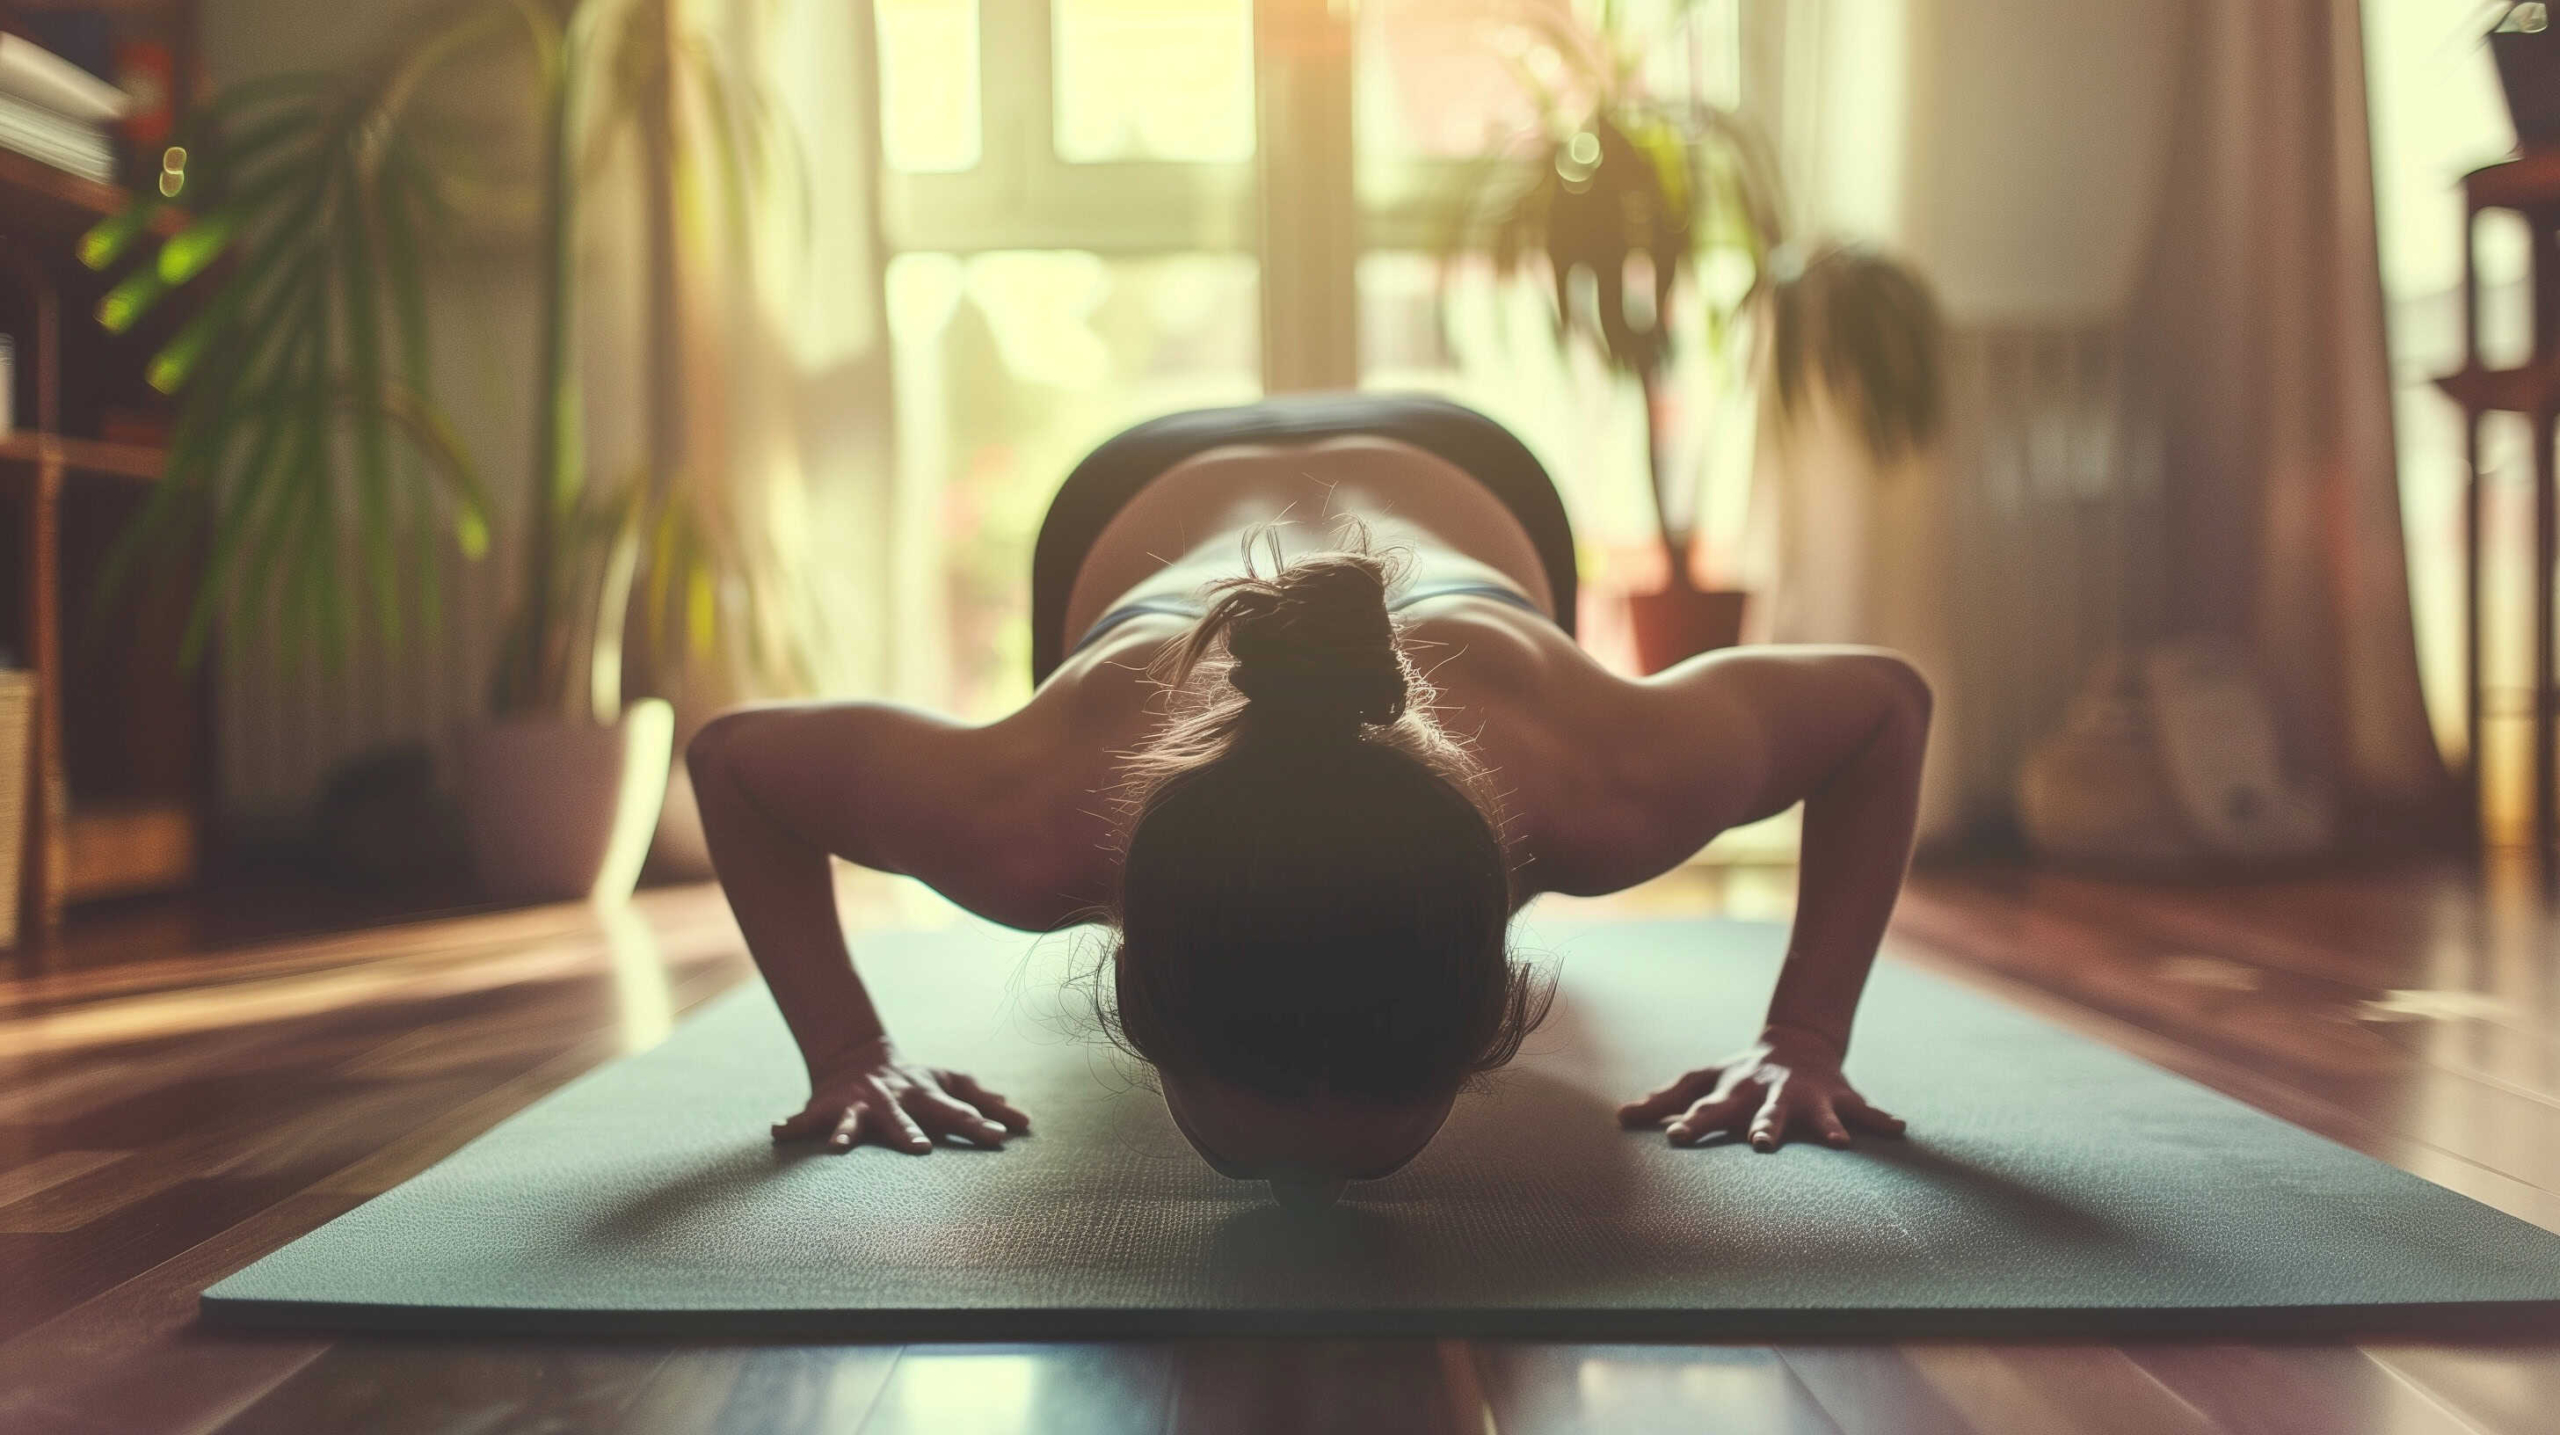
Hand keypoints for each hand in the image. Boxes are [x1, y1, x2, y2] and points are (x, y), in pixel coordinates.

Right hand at [771, 1036, 1031, 1154]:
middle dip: (911, 1132)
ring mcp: (860, 1103)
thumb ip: (984, 1101)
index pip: (956, 1111)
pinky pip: (807, 1119)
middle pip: (907, 1116)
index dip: (977, 1124)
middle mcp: (894, 1098)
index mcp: (926, 1095)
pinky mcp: (828, 1108)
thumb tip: (1025, 1120)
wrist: (858, 1057)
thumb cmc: (915, 1082)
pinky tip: (778, 1133)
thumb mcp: (950, 1084)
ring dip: (849, 1132)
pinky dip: (792, 1126)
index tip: (1000, 1138)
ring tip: (840, 1148)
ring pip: (855, 1119)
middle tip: (920, 1150)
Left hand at [1616, 1024, 1904, 1152]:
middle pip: (1764, 1111)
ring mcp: (1807, 1096)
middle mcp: (1770, 1093)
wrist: (1797, 1043)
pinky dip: (1881, 1119)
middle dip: (1765, 1127)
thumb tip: (1621, 1117)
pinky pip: (1863, 1110)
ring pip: (1816, 1113)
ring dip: (1826, 1126)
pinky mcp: (1838, 1098)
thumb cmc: (1740, 1074)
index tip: (1674, 1137)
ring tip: (1839, 1145)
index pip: (1707, 1109)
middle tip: (1761, 1145)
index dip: (1690, 1123)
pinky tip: (1899, 1129)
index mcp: (1733, 1092)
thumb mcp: (1703, 1079)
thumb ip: (1665, 1099)